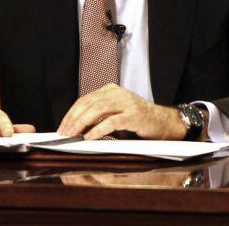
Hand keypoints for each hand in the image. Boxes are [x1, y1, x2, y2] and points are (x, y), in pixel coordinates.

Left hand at [58, 84, 187, 139]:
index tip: (62, 126)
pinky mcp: (134, 115)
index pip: (84, 100)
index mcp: (110, 90)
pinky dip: (98, 130)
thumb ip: (98, 119)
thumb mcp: (115, 117)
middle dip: (73, 119)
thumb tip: (76, 130)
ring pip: (97, 110)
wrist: (166, 123)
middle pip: (88, 104)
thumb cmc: (139, 121)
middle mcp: (117, 93)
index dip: (71, 113)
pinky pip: (111, 122)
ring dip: (81, 124)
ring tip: (73, 135)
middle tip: (64, 133)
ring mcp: (126, 103)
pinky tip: (90, 137)